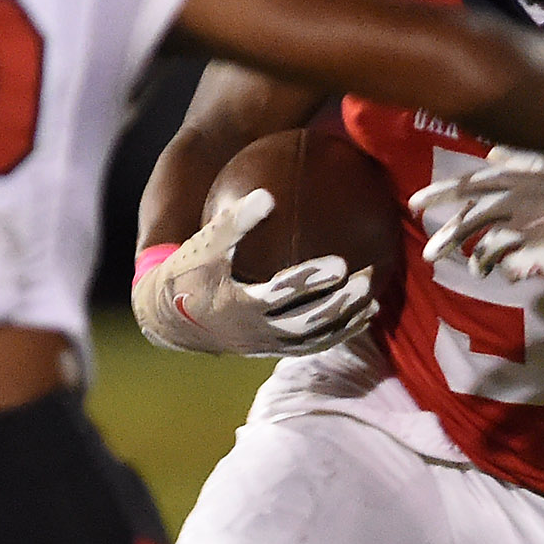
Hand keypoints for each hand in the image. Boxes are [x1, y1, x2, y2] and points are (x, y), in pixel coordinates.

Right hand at [132, 189, 377, 356]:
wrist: (171, 320)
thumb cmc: (188, 273)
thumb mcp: (204, 246)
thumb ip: (235, 221)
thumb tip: (268, 194)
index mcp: (238, 303)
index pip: (281, 293)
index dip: (310, 279)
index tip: (340, 263)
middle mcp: (256, 329)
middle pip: (306, 321)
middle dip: (338, 304)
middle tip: (366, 281)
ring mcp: (266, 344)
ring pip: (312, 339)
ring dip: (343, 322)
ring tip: (372, 303)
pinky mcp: (271, 349)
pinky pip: (309, 345)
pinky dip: (336, 334)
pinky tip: (359, 317)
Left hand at [410, 148, 543, 288]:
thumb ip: (522, 162)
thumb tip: (492, 151)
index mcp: (519, 181)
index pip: (471, 183)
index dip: (441, 193)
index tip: (414, 203)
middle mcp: (517, 202)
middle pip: (470, 217)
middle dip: (447, 235)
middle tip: (429, 254)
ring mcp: (523, 228)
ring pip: (482, 245)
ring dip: (474, 260)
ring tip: (474, 271)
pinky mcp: (530, 254)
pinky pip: (502, 265)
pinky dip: (500, 271)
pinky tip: (504, 273)